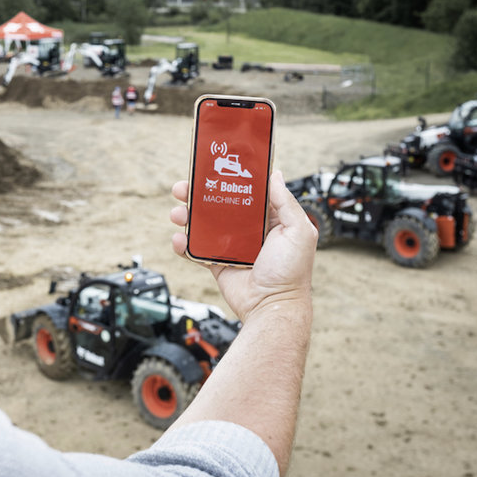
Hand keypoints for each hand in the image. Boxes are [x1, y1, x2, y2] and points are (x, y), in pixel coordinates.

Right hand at [169, 171, 316, 321]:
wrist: (272, 307)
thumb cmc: (291, 273)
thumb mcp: (298, 231)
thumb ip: (286, 203)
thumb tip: (275, 174)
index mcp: (268, 219)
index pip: (245, 192)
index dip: (228, 179)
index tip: (212, 169)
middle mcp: (248, 230)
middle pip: (218, 205)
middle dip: (198, 195)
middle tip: (184, 189)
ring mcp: (230, 246)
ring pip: (203, 225)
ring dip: (187, 216)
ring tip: (177, 214)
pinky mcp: (217, 262)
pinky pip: (196, 250)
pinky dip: (184, 244)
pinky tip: (179, 240)